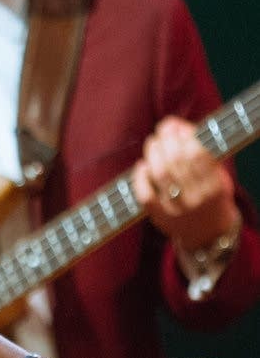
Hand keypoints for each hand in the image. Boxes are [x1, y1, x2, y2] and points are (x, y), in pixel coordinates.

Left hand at [131, 116, 240, 250]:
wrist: (209, 234)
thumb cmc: (211, 194)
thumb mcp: (216, 174)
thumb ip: (199, 148)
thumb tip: (173, 123)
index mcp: (216, 186)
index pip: (197, 153)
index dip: (182, 135)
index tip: (174, 126)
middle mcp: (198, 198)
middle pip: (176, 161)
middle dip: (165, 140)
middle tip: (161, 133)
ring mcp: (178, 209)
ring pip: (160, 174)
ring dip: (152, 153)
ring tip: (153, 143)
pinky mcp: (160, 217)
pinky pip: (145, 195)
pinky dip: (140, 177)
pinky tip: (142, 166)